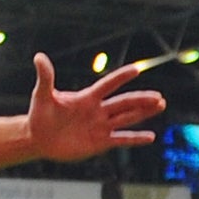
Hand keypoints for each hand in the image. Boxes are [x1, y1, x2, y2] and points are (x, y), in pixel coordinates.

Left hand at [25, 53, 166, 159]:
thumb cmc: (40, 115)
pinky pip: (121, 139)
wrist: (38, 138)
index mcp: (86, 97)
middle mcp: (98, 110)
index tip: (136, 68)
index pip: (107, 85)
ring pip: (127, 118)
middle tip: (159, 97)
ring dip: (143, 113)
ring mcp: (101, 126)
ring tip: (161, 105)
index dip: (120, 77)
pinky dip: (135, 138)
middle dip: (141, 100)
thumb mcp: (42, 96)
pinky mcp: (100, 142)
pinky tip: (151, 137)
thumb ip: (46, 78)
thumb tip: (39, 57)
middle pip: (123, 103)